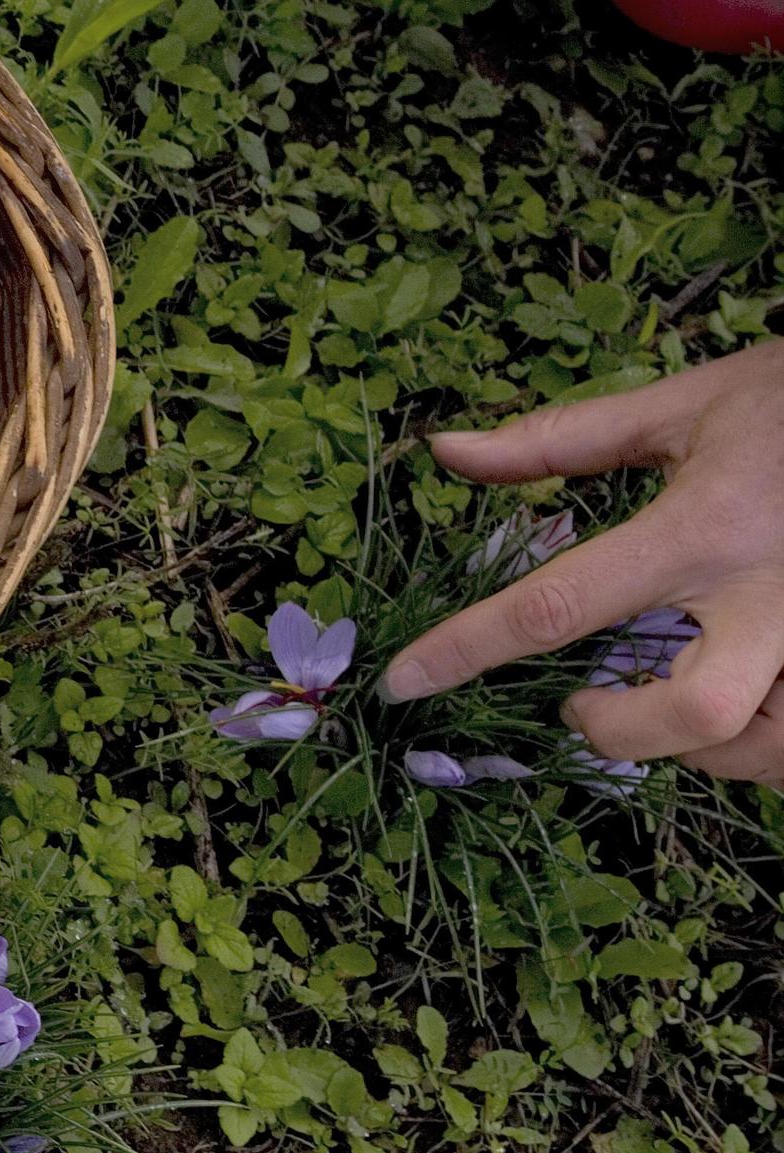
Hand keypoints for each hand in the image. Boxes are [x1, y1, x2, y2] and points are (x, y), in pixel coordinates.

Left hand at [382, 341, 783, 786]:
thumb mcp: (682, 406)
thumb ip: (559, 440)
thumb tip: (448, 449)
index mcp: (703, 527)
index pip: (559, 602)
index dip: (467, 648)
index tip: (405, 683)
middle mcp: (770, 594)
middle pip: (696, 714)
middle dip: (623, 733)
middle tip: (584, 708)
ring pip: (764, 745)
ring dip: (701, 746)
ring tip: (663, 701)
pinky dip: (760, 741)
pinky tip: (737, 702)